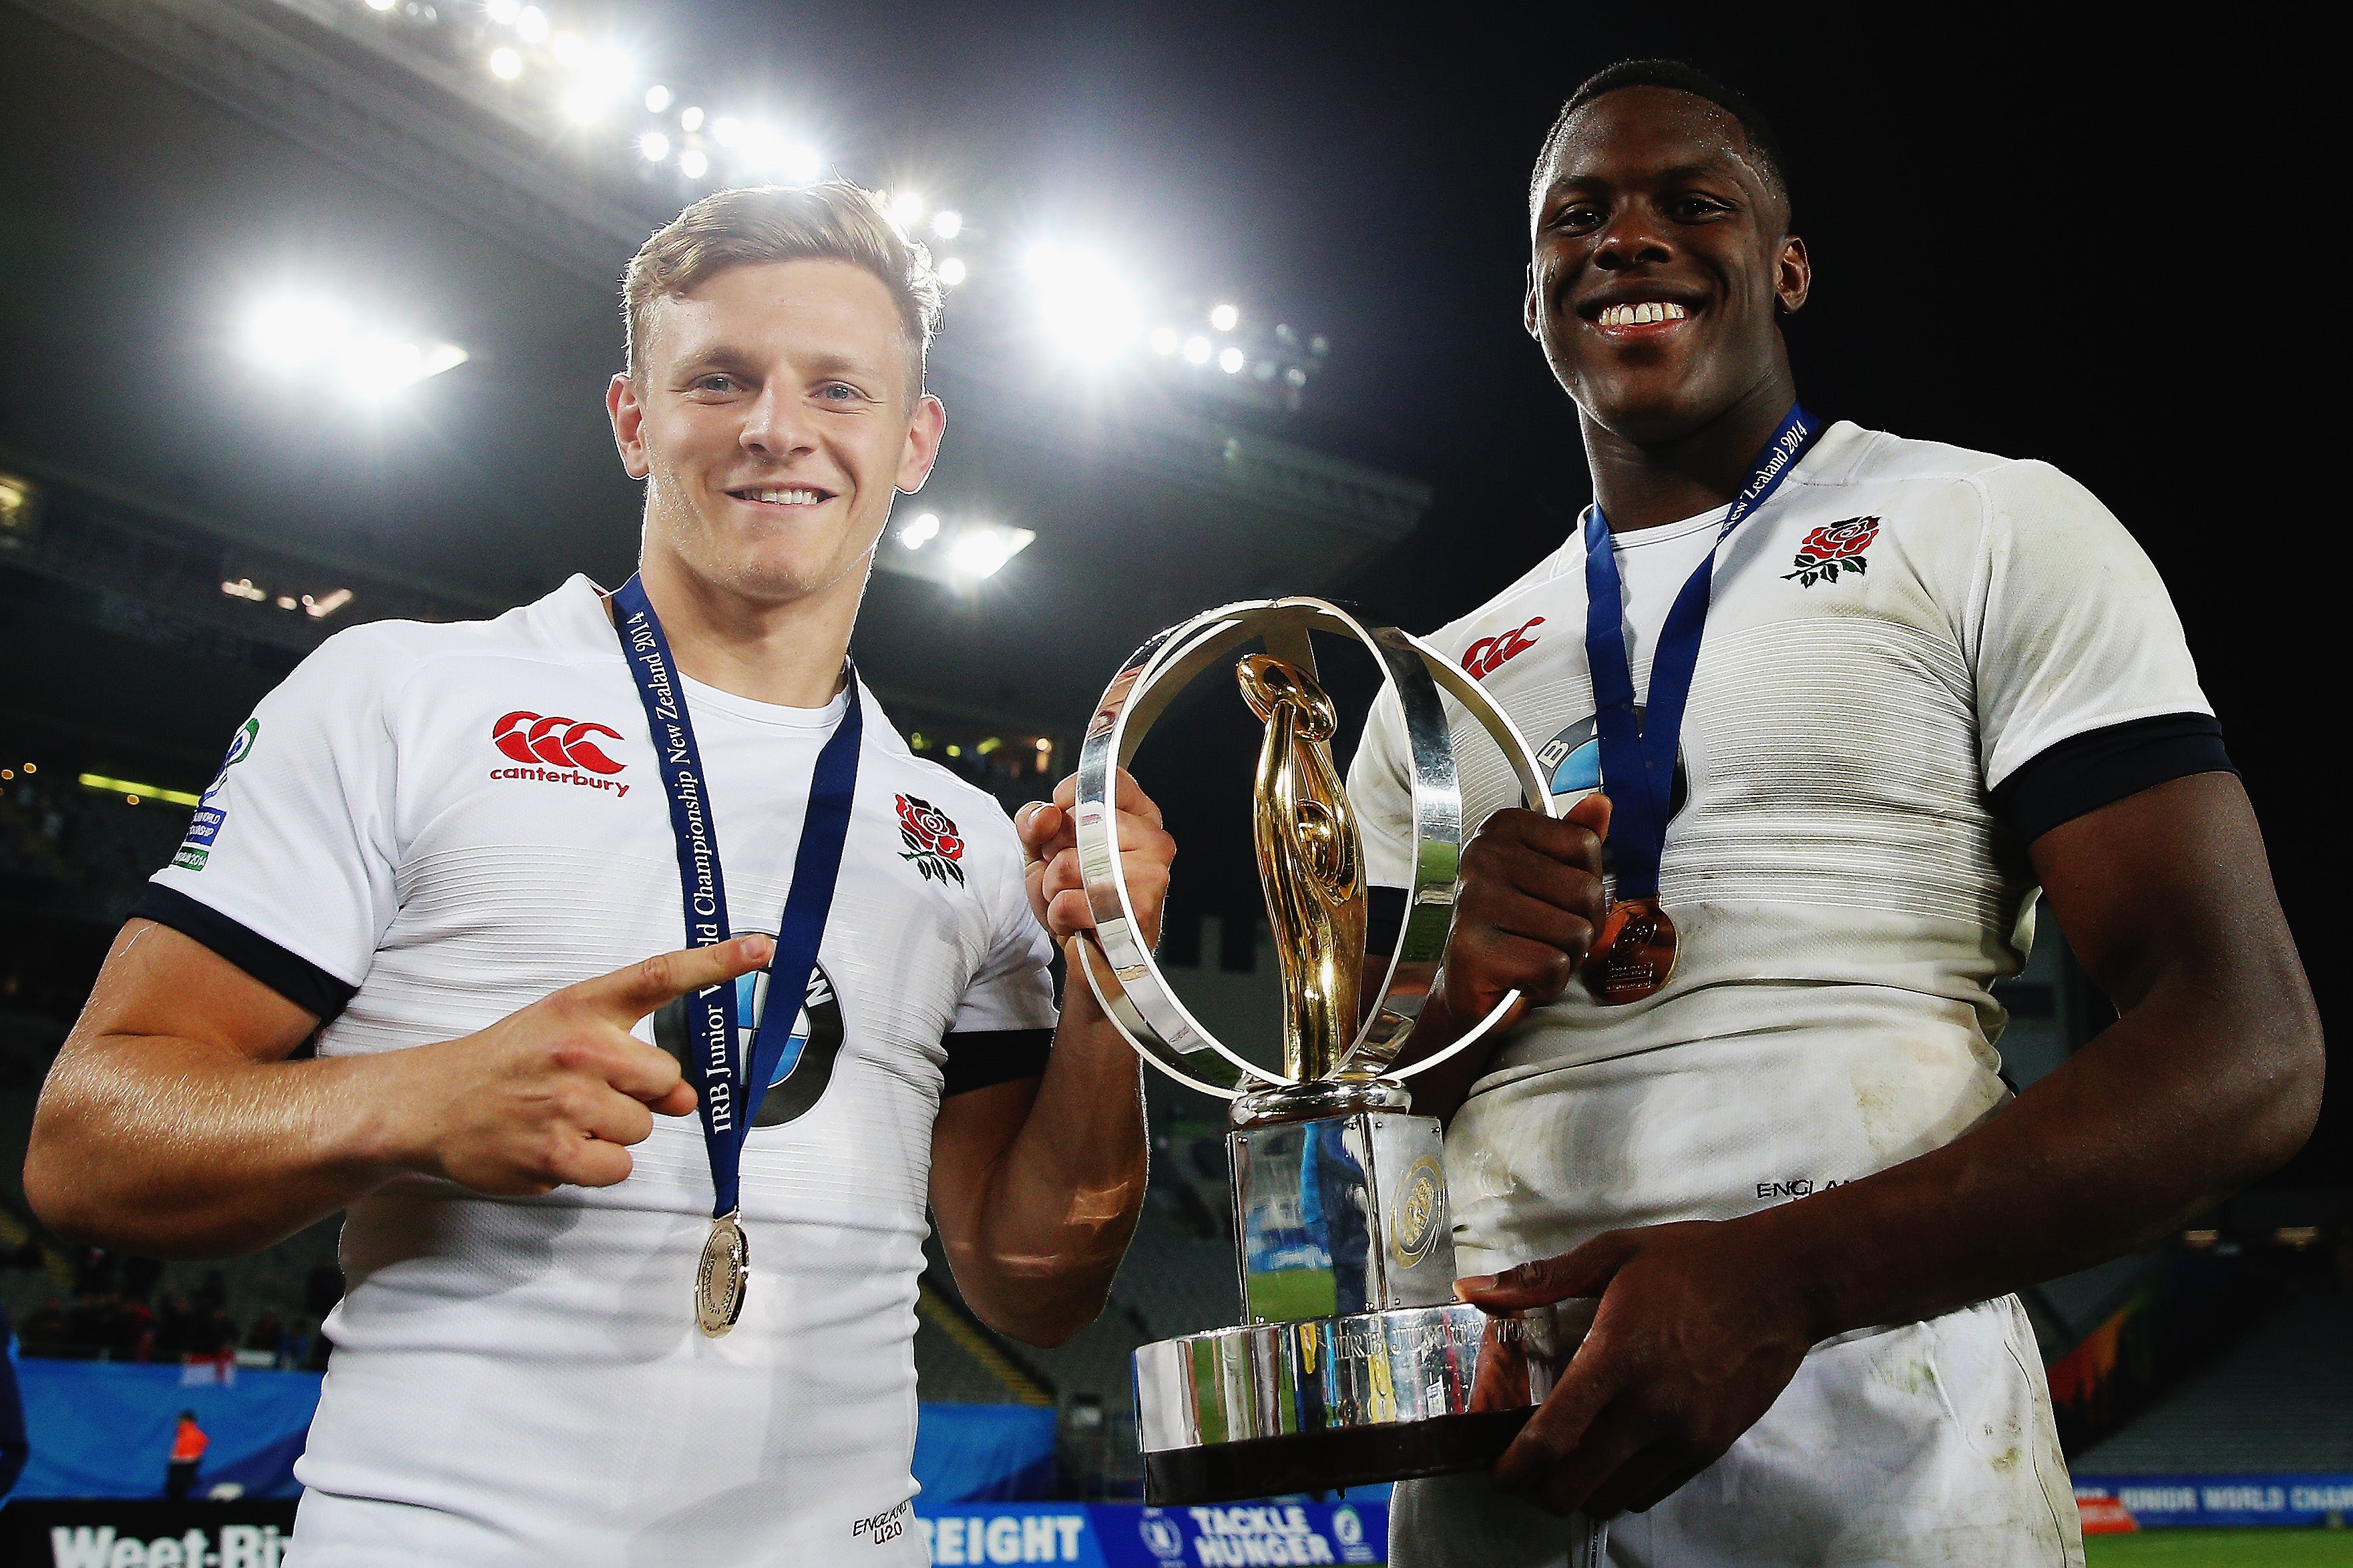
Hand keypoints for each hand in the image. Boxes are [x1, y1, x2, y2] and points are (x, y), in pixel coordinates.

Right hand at [376, 936, 774, 1196]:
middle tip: (588, 1094)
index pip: (659, 975)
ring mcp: (566, 1102)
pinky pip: (616, 1169)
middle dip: (640, 1097)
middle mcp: (579, 1048)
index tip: (764, 948)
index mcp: (583, 1007)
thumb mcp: (565, 1034)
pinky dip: (593, 1168)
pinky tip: (555, 1149)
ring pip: (643, 1129)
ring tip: (563, 1120)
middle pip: (666, 1082)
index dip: (716, 962)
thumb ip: (632, 1059)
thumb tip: (683, 1101)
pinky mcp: (554, 1153)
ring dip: (613, 1135)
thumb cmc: (509, 1064)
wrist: (430, 1102)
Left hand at [1017, 769, 1176, 950]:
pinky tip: (1078, 922)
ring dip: (1056, 888)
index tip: (1058, 821)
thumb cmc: (1073, 897)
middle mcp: (1155, 841)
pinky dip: (1061, 915)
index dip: (1070, 795)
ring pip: (1073, 865)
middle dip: (1056, 854)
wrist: (1085, 955)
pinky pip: (1073, 902)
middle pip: (1082, 822)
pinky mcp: (1138, 912)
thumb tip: (1047, 814)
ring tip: (1072, 899)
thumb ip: (1035, 821)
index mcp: (1140, 816)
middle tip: (1067, 874)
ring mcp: (1151, 876)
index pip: (1109, 781)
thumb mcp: (1043, 850)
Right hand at [1437, 794, 1610, 1029]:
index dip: (1586, 884)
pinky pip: (1552, 966)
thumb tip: (1601, 803)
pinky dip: (1547, 983)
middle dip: (1582, 926)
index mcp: (1503, 829)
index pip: (1586, 845)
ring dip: (1565, 957)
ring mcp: (1474, 901)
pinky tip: (1520, 975)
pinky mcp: (1472, 948)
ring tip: (1531, 954)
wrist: (1470, 985)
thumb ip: (1575, 839)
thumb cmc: (1513, 931)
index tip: (1554, 899)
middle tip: (1546, 935)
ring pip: (1575, 932)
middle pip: (1586, 891)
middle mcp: (1483, 857)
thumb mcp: (1550, 877)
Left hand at [1459, 1217, 1815, 1517]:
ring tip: (1565, 1464)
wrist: (1782, 1281)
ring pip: (1613, 1499)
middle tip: (1522, 1472)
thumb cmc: (1694, 1261)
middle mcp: (1651, 1407)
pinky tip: (1612, 1456)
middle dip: (1537, 1491)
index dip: (1515, 1467)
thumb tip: (1470, 1289)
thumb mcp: (1613, 1254)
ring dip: (1580, 1492)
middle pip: (1576, 1487)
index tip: (1496, 1469)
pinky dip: (1622, 1487)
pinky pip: (1653, 1491)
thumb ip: (1538, 1280)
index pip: (1553, 1437)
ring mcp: (1685, 1434)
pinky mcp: (1712, 1447)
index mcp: (1618, 1357)